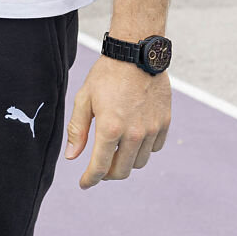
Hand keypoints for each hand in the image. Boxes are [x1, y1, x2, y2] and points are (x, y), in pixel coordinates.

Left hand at [65, 55, 170, 187]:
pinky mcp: (164, 122)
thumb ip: (78, 130)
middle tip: (100, 167)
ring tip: (116, 150)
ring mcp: (151, 129)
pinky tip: (134, 138)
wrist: (137, 51)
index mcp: (110, 129)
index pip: (99, 167)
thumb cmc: (107, 73)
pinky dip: (144, 148)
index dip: (90, 180)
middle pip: (121, 171)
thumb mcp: (85, 98)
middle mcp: (133, 134)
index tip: (84, 183)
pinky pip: (154, 147)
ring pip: (139, 162)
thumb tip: (72, 157)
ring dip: (126, 162)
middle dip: (107, 174)